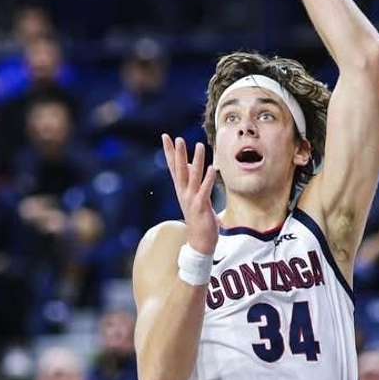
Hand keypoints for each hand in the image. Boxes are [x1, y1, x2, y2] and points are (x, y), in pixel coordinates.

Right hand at [160, 136, 219, 255]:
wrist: (199, 243)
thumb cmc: (198, 219)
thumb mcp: (194, 197)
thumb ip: (191, 181)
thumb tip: (192, 164)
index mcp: (181, 190)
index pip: (173, 167)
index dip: (169, 151)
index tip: (165, 137)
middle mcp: (183, 193)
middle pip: (179, 170)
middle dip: (178, 153)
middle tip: (176, 138)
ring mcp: (191, 199)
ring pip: (193, 176)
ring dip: (196, 161)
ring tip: (199, 145)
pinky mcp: (201, 206)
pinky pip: (205, 190)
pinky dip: (208, 178)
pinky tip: (212, 167)